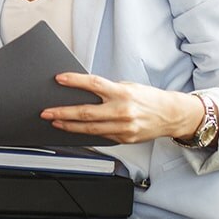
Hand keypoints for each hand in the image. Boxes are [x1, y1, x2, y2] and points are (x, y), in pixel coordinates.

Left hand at [40, 74, 206, 143]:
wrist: (171, 115)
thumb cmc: (148, 98)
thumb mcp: (128, 87)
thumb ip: (107, 90)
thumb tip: (83, 91)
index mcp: (122, 93)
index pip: (93, 84)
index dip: (74, 81)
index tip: (59, 79)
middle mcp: (122, 111)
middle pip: (86, 112)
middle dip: (62, 112)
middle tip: (46, 112)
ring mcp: (123, 128)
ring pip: (89, 129)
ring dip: (69, 126)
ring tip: (55, 122)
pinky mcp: (124, 139)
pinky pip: (100, 136)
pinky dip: (85, 133)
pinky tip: (73, 130)